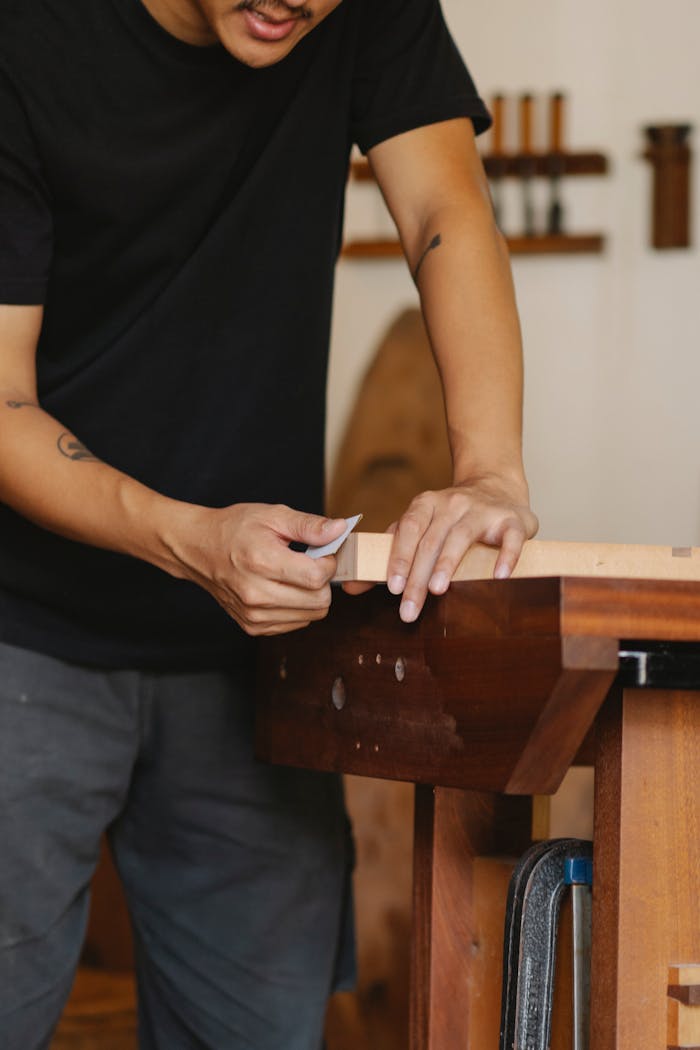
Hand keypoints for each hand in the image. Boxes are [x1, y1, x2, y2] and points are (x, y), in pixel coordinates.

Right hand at [168, 503, 346, 635]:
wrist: (199, 548)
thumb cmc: (234, 528)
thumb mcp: (273, 515)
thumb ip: (309, 526)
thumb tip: (341, 530)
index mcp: (262, 562)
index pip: (317, 577)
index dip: (328, 563)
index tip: (320, 553)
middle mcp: (256, 594)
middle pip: (319, 602)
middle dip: (322, 582)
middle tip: (309, 563)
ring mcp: (253, 615)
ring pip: (311, 616)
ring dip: (311, 596)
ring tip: (293, 575)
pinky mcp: (252, 626)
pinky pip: (295, 624)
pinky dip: (298, 608)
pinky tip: (283, 588)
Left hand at [344, 477, 537, 621]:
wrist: (498, 487)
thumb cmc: (452, 517)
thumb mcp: (419, 527)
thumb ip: (388, 555)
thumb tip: (350, 586)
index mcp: (426, 505)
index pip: (408, 531)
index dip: (398, 558)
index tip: (391, 587)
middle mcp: (453, 504)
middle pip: (431, 541)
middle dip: (418, 576)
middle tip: (409, 607)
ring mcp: (483, 510)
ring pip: (462, 537)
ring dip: (448, 563)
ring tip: (438, 590)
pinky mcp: (512, 520)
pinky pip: (510, 538)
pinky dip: (505, 556)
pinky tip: (497, 576)